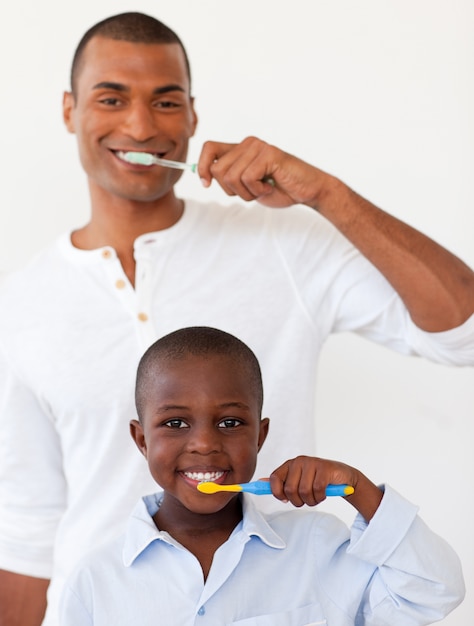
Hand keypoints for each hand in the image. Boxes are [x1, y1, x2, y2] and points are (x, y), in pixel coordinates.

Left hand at [197, 136, 329, 208]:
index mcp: (241, 149)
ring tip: (263, 189)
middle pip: (218, 169)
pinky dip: (257, 190)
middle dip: (231, 190)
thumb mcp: (247, 186)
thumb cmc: (279, 189)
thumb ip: (229, 179)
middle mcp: (248, 143)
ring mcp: (258, 147)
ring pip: (231, 177)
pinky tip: (270, 186)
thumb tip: (205, 176)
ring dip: (246, 193)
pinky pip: (247, 178)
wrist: (308, 191)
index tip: (206, 184)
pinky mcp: (269, 154)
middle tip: (251, 191)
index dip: (202, 167)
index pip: (209, 148)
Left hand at [270, 456, 382, 520]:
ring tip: (316, 497)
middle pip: (289, 489)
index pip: (274, 478)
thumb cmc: (317, 481)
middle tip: (306, 500)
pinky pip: (317, 490)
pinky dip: (320, 497)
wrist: (343, 477)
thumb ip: (280, 482)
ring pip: (303, 491)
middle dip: (297, 501)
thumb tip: (259, 483)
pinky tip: (324, 494)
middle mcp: (299, 461)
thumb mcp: (298, 481)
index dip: (277, 492)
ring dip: (310, 501)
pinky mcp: (324, 468)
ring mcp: (312, 463)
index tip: (285, 500)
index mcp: (290, 464)